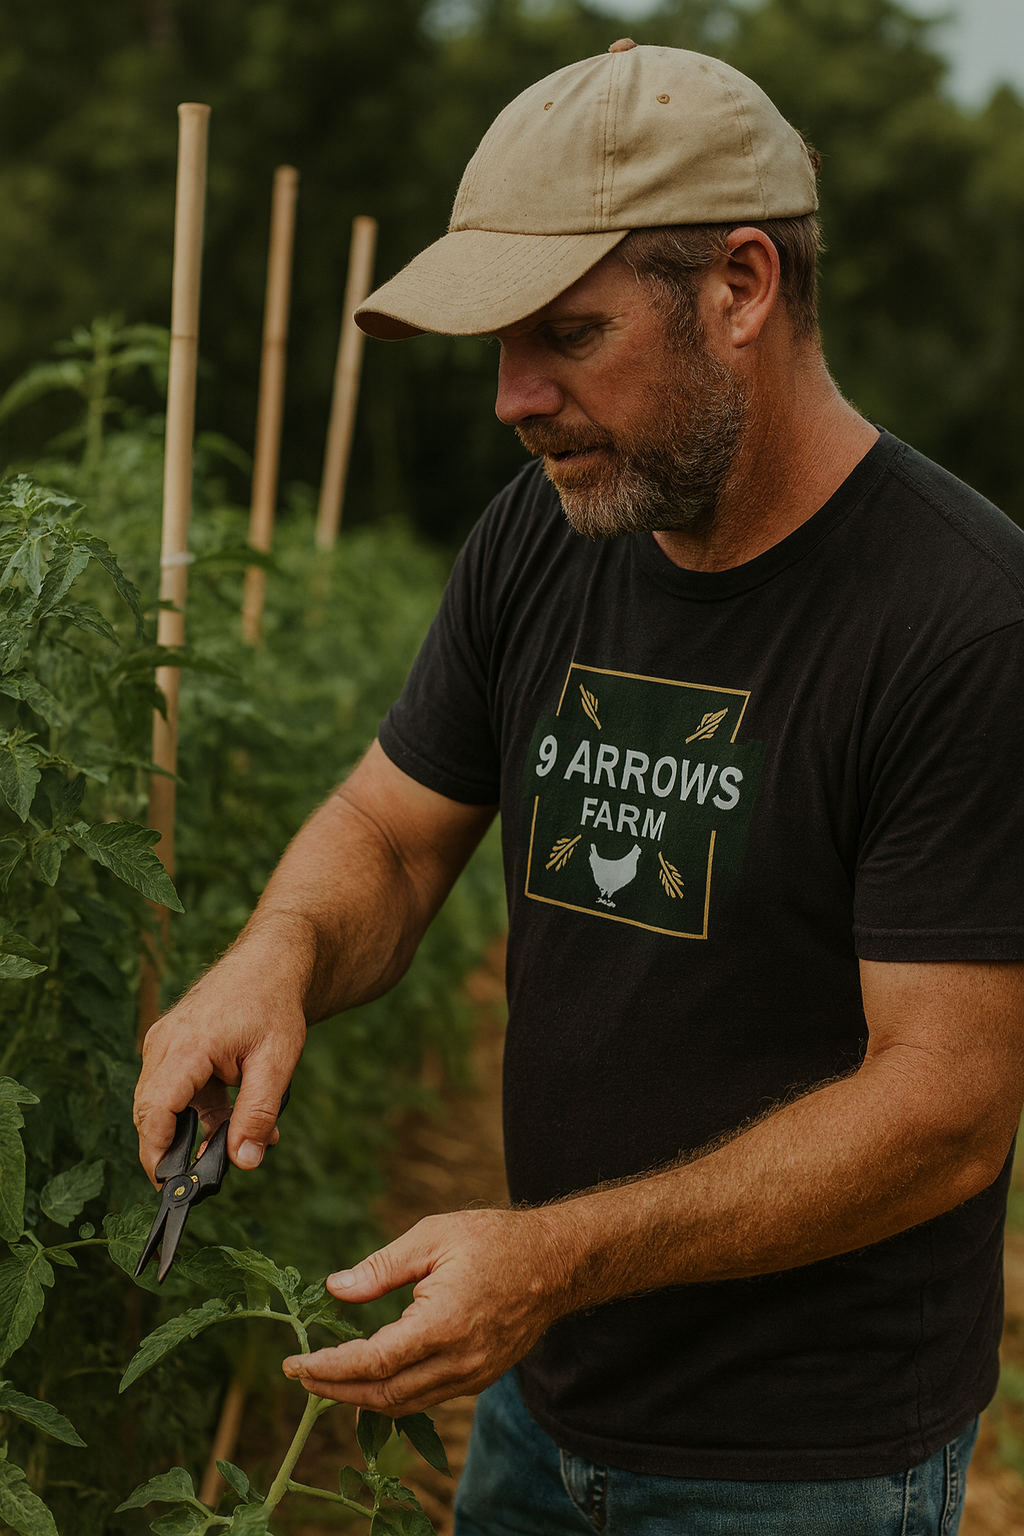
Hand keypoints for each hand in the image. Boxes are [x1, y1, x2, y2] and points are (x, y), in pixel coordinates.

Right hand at [133, 939, 306, 1182]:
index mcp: (187, 1046)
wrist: (271, 961)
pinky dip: (201, 1110)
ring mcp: (164, 1043)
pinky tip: (237, 1118)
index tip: (171, 1185)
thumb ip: (258, 1113)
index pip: (155, 1110)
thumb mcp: (277, 1061)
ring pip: (165, 1103)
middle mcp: (165, 1043)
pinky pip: (176, 1090)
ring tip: (244, 1138)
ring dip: (198, 1128)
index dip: (157, 1153)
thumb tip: (244, 1162)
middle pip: (152, 1112)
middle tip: (211, 1173)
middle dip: (177, 1148)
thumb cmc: (273, 1004)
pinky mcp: (173, 1047)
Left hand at [281, 1208, 574, 1414]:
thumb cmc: (493, 1239)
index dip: (329, 1368)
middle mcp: (460, 1359)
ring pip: (405, 1404)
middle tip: (300, 1375)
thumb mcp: (433, 1235)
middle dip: (335, 1390)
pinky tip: (371, 1379)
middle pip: (383, 1394)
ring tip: (325, 1379)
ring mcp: (473, 1374)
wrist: (556, 1261)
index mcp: (444, 1322)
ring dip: (360, 1398)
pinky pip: (427, 1398)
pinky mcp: (480, 1377)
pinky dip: (392, 1394)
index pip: (374, 1362)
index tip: (294, 1363)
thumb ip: (381, 1266)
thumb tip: (335, 1289)